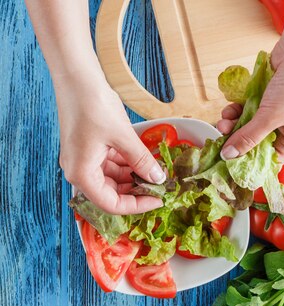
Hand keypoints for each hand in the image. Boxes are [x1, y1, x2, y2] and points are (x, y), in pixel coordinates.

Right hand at [56, 74, 165, 214]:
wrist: (76, 76)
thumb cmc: (93, 105)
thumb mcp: (123, 137)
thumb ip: (141, 160)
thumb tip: (158, 179)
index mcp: (82, 174)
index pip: (111, 204)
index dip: (137, 206)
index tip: (158, 200)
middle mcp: (79, 171)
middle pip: (111, 194)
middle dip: (136, 191)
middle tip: (161, 186)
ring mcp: (84, 159)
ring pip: (113, 179)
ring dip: (134, 177)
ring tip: (156, 172)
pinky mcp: (90, 148)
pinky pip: (111, 165)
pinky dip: (128, 164)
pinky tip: (145, 160)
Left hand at [217, 44, 283, 162]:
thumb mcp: (271, 117)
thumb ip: (248, 137)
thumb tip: (228, 156)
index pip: (267, 161)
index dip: (247, 163)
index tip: (227, 162)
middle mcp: (283, 130)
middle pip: (254, 144)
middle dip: (237, 140)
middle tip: (222, 134)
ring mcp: (273, 114)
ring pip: (247, 126)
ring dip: (233, 124)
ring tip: (224, 120)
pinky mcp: (264, 99)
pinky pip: (246, 110)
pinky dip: (237, 110)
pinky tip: (231, 107)